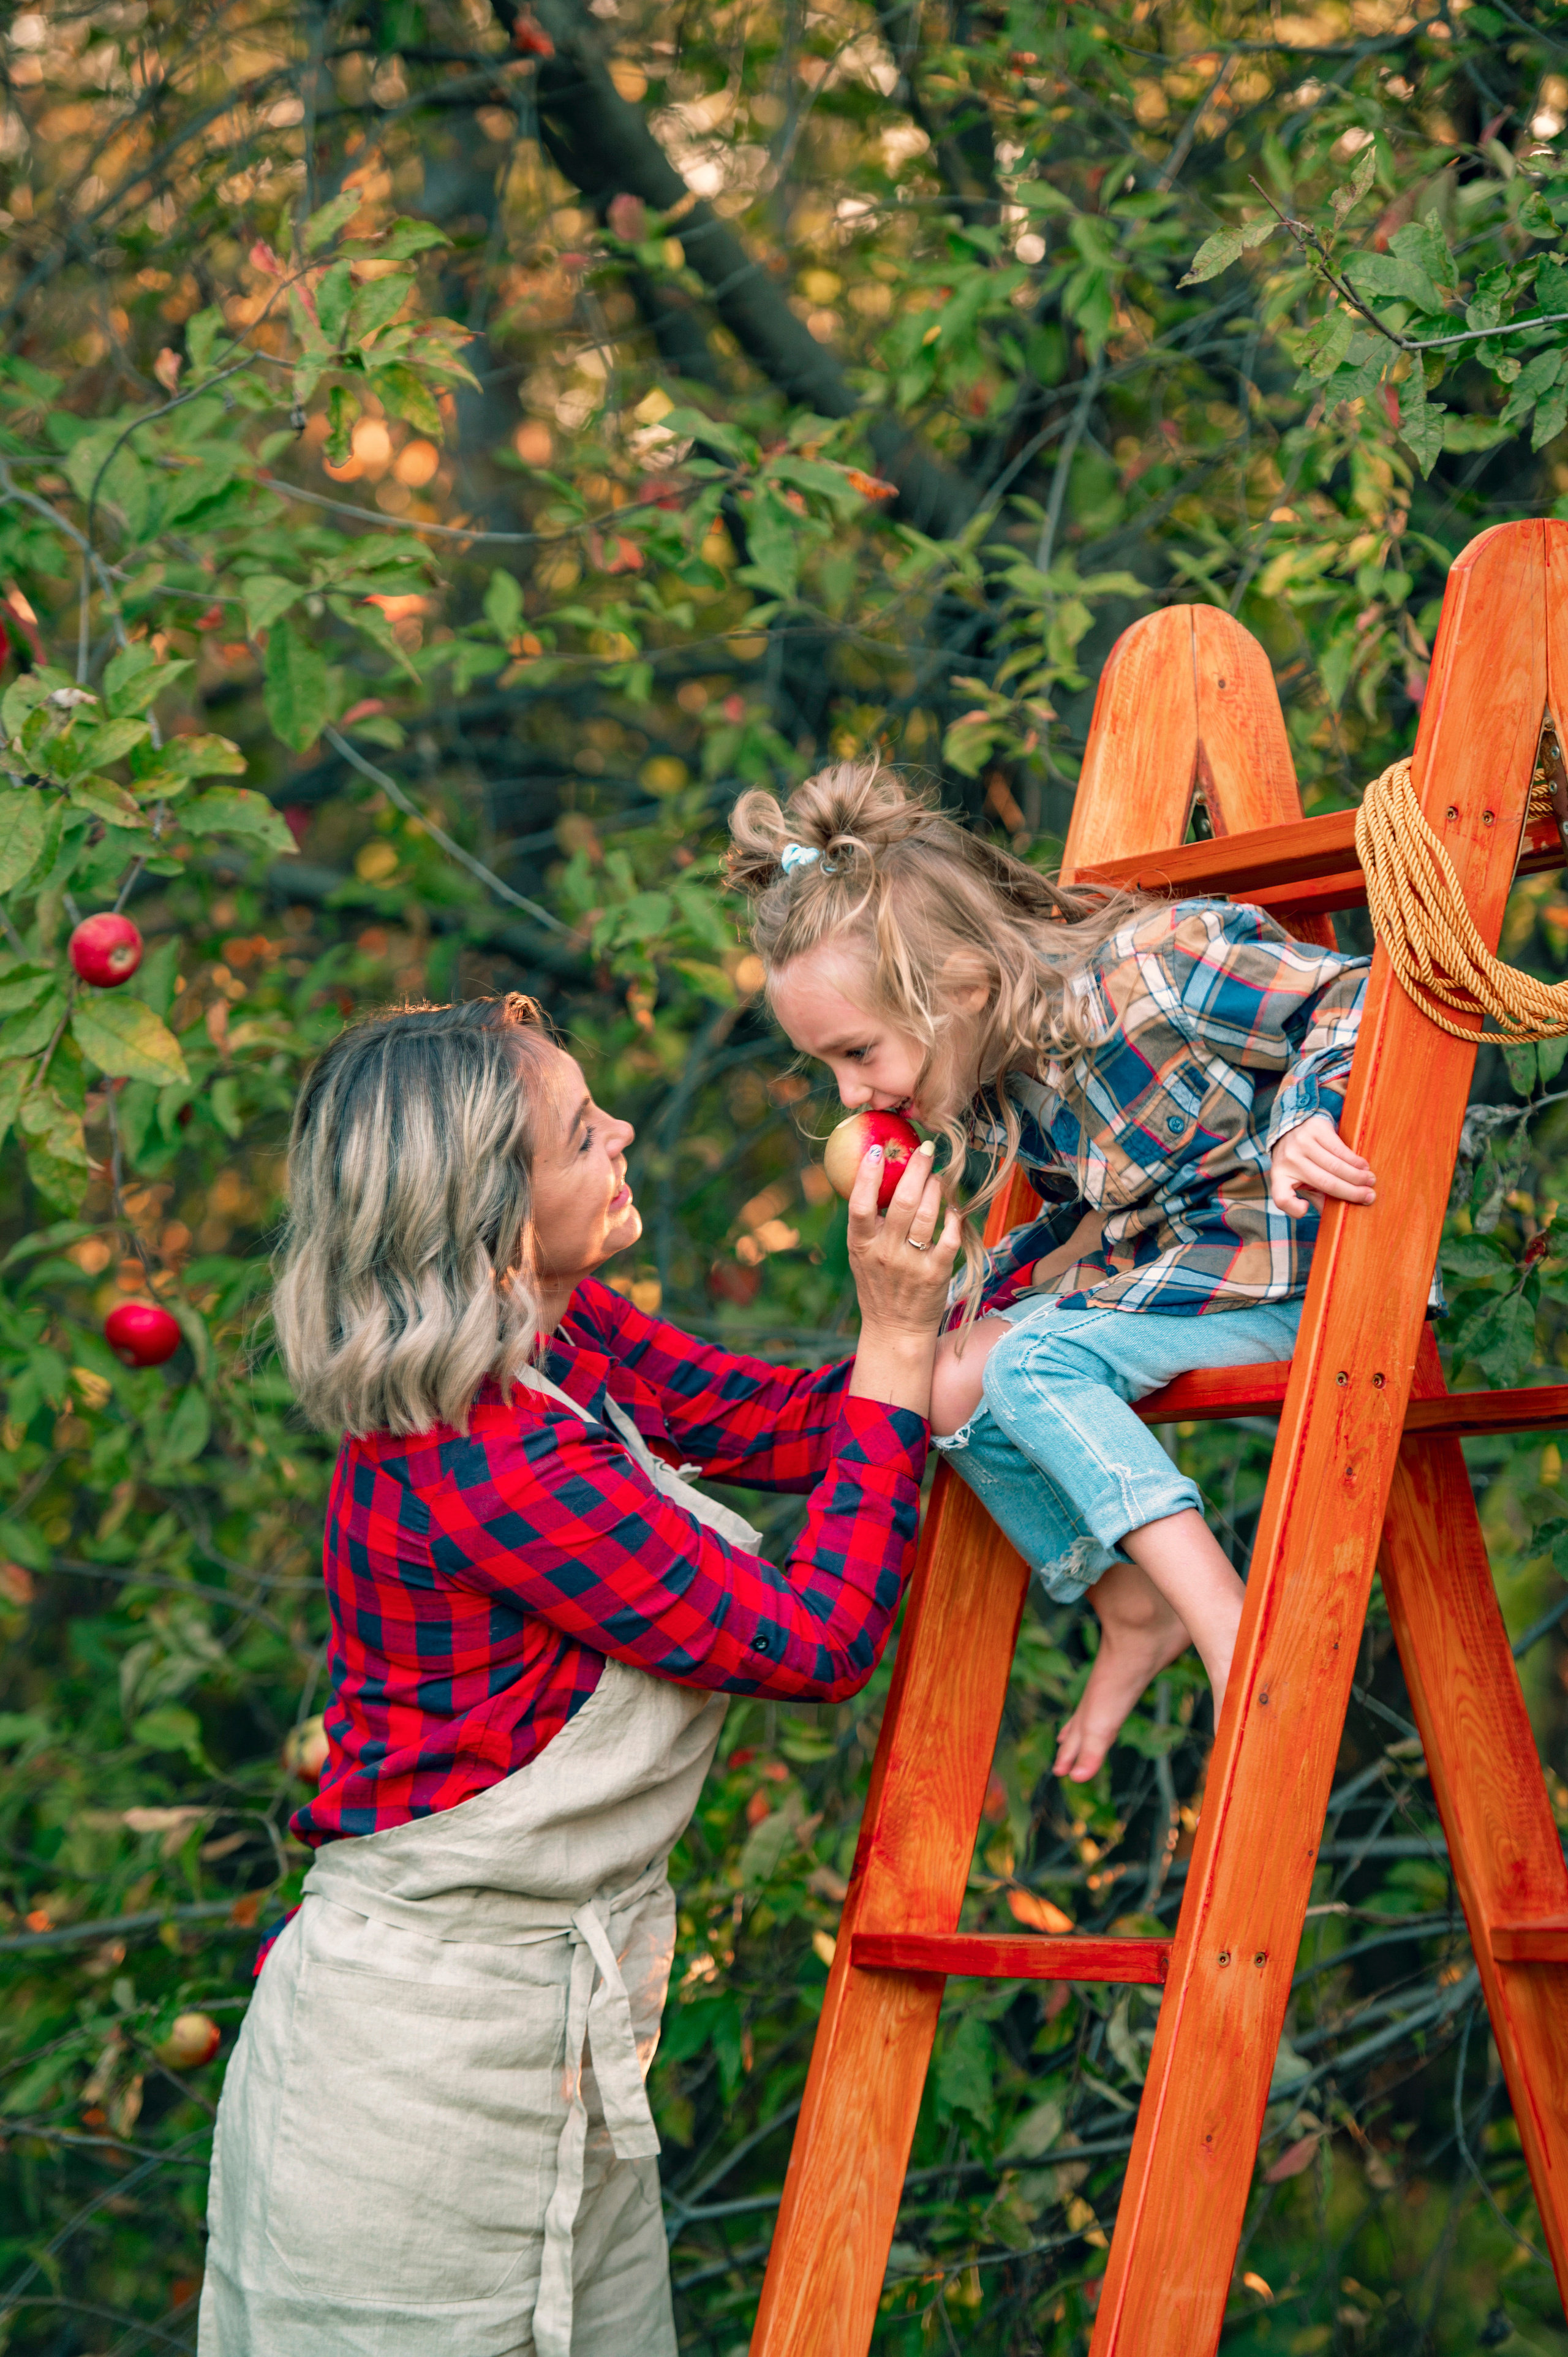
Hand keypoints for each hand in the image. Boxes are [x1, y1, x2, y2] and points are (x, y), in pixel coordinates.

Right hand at [846, 1139, 962, 1417]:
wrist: (896, 1330)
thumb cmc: (878, 1285)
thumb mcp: (861, 1256)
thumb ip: (867, 1224)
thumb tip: (877, 1177)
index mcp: (861, 1246)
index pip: (859, 1205)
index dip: (866, 1175)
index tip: (876, 1150)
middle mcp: (885, 1253)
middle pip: (900, 1202)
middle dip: (915, 1170)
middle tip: (925, 1149)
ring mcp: (911, 1264)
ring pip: (927, 1215)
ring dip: (936, 1188)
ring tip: (939, 1175)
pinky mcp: (936, 1274)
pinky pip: (948, 1237)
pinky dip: (953, 1218)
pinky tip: (953, 1207)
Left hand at [1269, 1112, 1375, 1217]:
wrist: (1292, 1123)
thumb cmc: (1300, 1159)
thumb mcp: (1300, 1179)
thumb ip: (1315, 1196)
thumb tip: (1334, 1220)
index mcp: (1281, 1177)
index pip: (1281, 1197)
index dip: (1293, 1208)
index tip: (1305, 1209)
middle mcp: (1289, 1160)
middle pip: (1324, 1183)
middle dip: (1351, 1192)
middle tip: (1369, 1196)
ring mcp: (1301, 1143)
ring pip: (1335, 1166)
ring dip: (1357, 1176)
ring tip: (1370, 1181)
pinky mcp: (1315, 1129)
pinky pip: (1340, 1149)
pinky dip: (1355, 1160)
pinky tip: (1364, 1166)